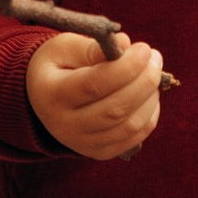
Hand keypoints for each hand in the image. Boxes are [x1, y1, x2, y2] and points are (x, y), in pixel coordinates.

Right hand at [26, 27, 163, 159]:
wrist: (43, 99)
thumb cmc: (58, 65)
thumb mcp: (64, 47)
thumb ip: (93, 46)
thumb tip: (126, 45)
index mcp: (53, 95)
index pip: (95, 85)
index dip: (126, 67)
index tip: (144, 49)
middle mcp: (65, 126)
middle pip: (116, 109)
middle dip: (144, 81)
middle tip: (155, 57)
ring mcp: (83, 144)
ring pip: (130, 126)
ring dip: (150, 97)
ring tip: (152, 73)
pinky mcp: (100, 152)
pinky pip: (135, 137)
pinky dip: (150, 114)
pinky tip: (148, 94)